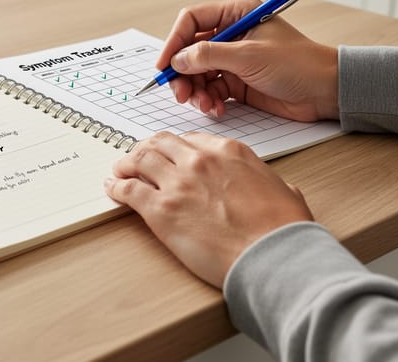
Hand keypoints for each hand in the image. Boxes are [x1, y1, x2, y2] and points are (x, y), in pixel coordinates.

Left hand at [104, 131, 312, 287]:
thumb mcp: (284, 191)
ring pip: (139, 159)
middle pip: (160, 143)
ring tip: (119, 170)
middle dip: (145, 148)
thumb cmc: (283, 230)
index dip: (174, 147)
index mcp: (228, 152)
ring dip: (126, 163)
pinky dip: (116, 186)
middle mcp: (199, 161)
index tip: (167, 154)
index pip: (190, 140)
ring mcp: (178, 183)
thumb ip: (269, 182)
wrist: (273, 257)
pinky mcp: (161, 210)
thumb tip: (275, 187)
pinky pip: (128, 189)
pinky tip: (112, 188)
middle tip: (137, 158)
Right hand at [157, 0, 338, 121]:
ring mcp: (233, 59)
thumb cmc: (298, 64)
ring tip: (204, 105)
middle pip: (189, 50)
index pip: (191, 21)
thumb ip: (209, 55)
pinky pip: (210, 90)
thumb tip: (177, 60)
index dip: (174, 42)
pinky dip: (208, 101)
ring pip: (197, 73)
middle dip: (182, 73)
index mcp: (236, 14)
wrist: (326, 91)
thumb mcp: (249, 56)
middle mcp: (231, 34)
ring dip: (195, 91)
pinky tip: (216, 109)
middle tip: (181, 93)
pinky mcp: (237, 82)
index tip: (164, 66)